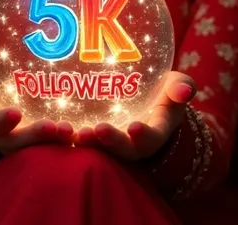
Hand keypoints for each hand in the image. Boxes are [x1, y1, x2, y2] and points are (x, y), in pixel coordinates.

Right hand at [0, 72, 73, 155]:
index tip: (16, 113)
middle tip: (57, 127)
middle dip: (37, 136)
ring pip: (38, 149)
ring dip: (56, 142)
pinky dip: (67, 143)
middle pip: (19, 143)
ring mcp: (22, 147)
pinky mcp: (39, 147)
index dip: (2, 121)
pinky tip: (86, 135)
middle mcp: (4, 140)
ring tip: (73, 133)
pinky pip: (53, 148)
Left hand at [73, 71, 195, 160]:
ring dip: (85, 142)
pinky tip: (52, 125)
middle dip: (108, 142)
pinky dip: (65, 135)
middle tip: (94, 131)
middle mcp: (131, 143)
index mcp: (153, 133)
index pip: (149, 138)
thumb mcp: (175, 87)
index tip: (134, 127)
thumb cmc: (163, 91)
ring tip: (73, 133)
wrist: (147, 101)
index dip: (142, 135)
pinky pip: (78, 137)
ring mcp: (111, 141)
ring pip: (97, 147)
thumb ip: (181, 87)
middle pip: (119, 149)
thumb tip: (186, 90)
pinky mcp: (91, 134)